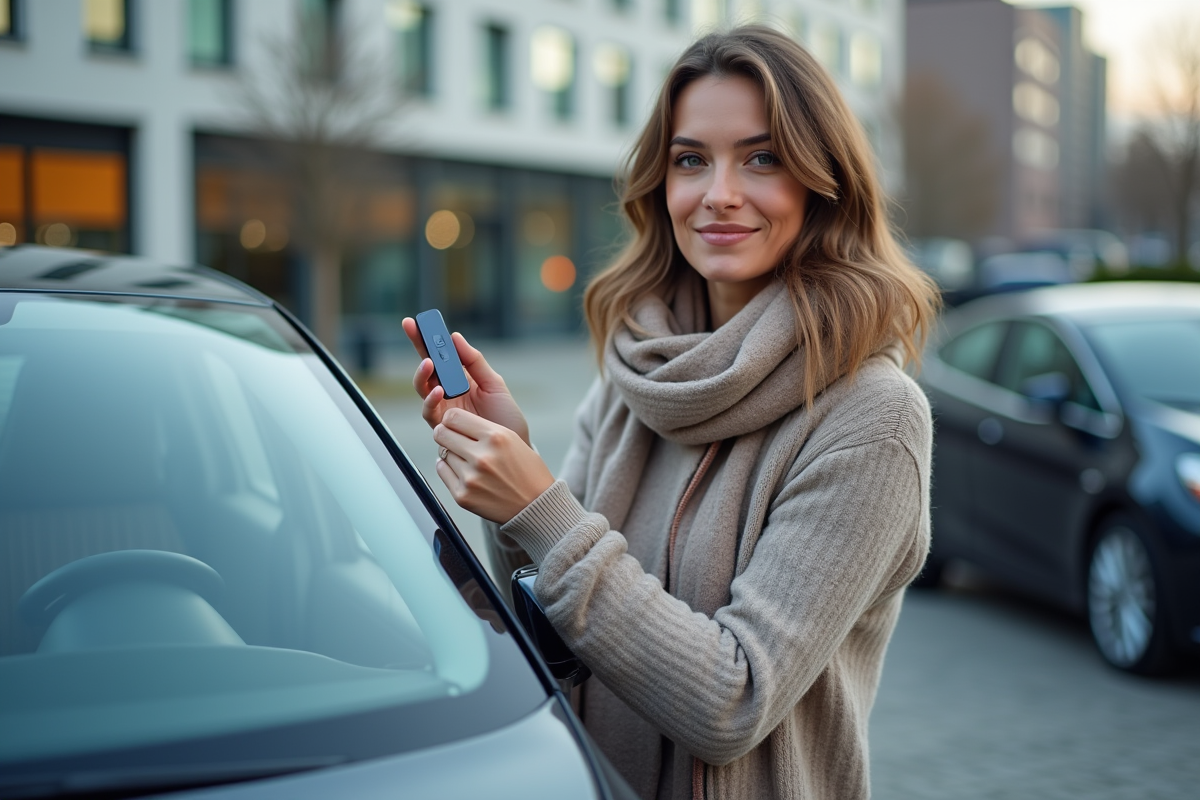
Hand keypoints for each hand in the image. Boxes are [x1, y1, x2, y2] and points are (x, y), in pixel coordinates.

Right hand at [402, 317, 530, 445]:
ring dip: (422, 374)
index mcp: (460, 379)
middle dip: (418, 347)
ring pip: (422, 389)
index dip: (427, 339)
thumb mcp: (494, 384)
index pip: (439, 355)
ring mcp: (444, 410)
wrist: (513, 448)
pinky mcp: (443, 427)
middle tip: (412, 329)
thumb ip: (474, 362)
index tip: (416, 322)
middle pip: (426, 367)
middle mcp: (447, 393)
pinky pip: (430, 412)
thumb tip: (455, 337)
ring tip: (428, 363)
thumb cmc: (505, 418)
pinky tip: (438, 391)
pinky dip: (431, 400)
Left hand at [433, 408, 555, 523]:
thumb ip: (483, 429)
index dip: (451, 419)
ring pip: (443, 453)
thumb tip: (452, 422)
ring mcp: (470, 477)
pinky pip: (443, 471)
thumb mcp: (512, 439)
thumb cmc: (526, 471)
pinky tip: (465, 472)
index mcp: (496, 438)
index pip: (454, 417)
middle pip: (442, 434)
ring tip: (470, 461)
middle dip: (445, 434)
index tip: (453, 422)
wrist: (535, 505)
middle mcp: (482, 456)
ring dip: (452, 454)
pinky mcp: (463, 495)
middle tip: (451, 438)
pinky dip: (449, 469)